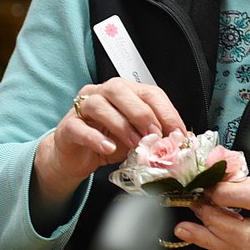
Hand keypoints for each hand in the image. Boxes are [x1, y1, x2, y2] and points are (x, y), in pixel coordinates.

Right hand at [34, 79, 185, 204]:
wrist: (77, 158)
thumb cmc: (110, 142)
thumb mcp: (139, 138)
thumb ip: (157, 135)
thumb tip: (183, 140)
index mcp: (126, 92)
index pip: (149, 93)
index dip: (167, 112)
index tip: (178, 133)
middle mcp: (103, 93)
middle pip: (121, 91)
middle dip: (143, 114)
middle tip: (155, 136)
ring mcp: (82, 107)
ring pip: (99, 105)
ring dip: (122, 126)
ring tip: (135, 144)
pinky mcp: (67, 126)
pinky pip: (79, 127)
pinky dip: (96, 138)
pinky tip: (109, 148)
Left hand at [172, 169, 249, 249]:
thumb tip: (217, 179)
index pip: (246, 199)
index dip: (221, 192)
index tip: (206, 185)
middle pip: (237, 233)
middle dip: (209, 220)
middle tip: (192, 205)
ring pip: (235, 247)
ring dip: (206, 238)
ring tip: (184, 229)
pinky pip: (240, 247)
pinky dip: (220, 239)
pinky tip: (205, 231)